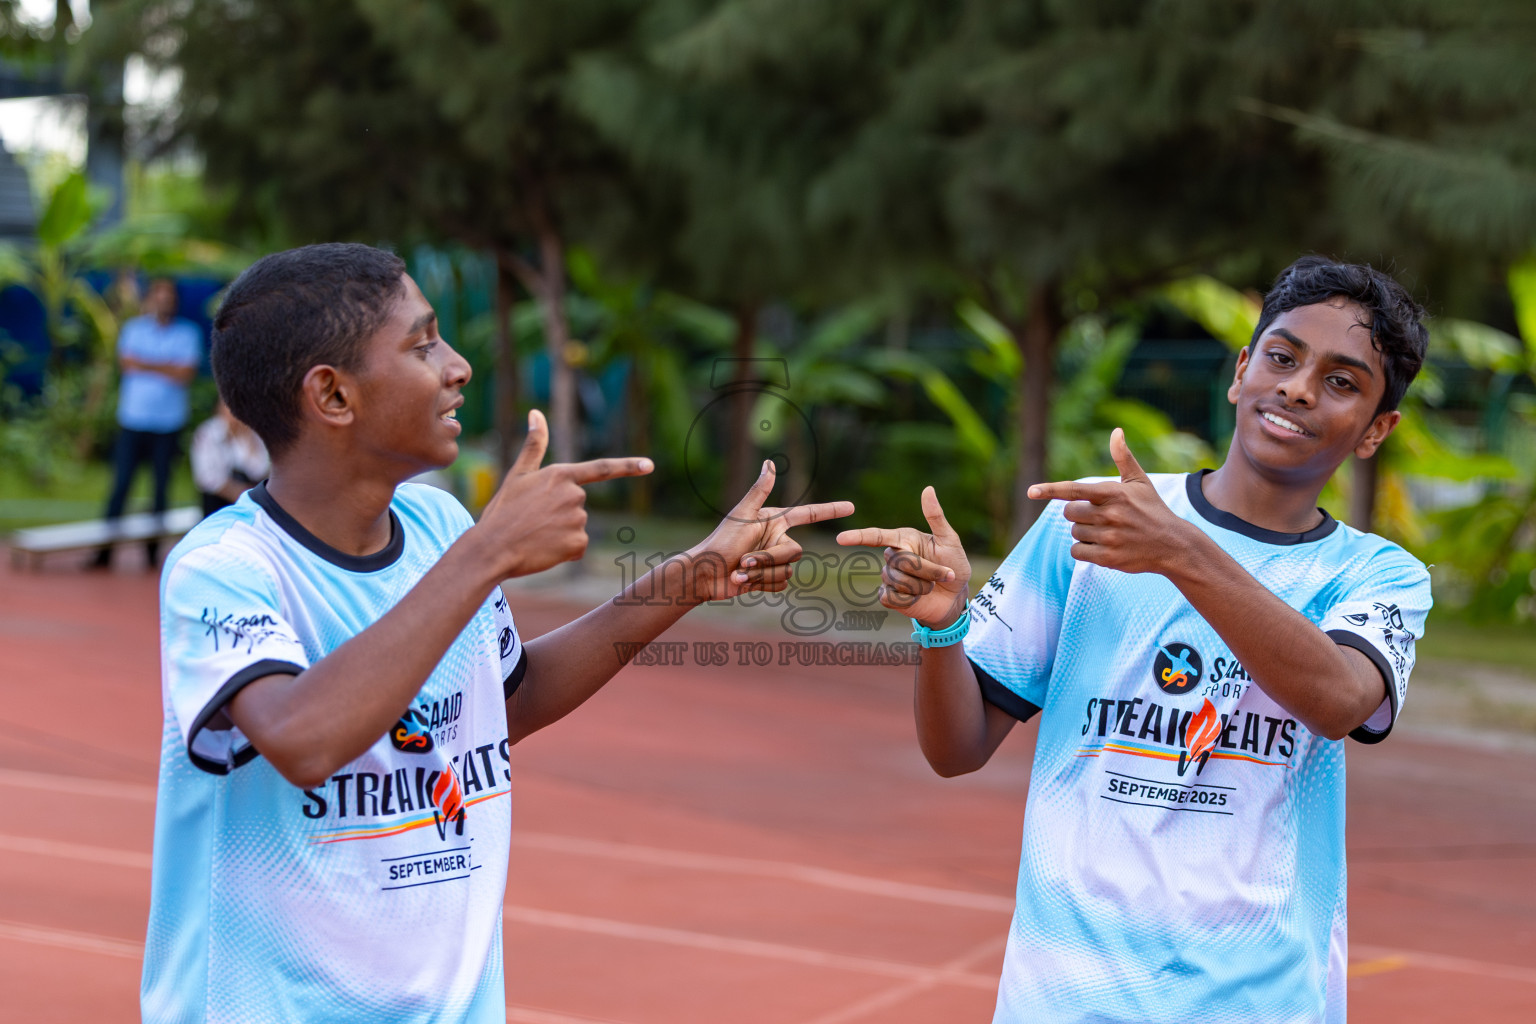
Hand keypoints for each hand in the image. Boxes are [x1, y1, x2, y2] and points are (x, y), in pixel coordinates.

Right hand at [478, 410, 652, 577]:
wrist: (492, 548)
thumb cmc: (502, 511)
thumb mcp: (518, 474)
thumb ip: (535, 445)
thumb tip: (536, 413)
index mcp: (561, 474)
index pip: (602, 469)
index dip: (628, 467)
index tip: (649, 465)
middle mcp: (574, 494)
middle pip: (578, 504)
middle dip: (560, 514)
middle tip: (533, 520)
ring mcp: (577, 519)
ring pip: (577, 527)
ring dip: (560, 533)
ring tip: (535, 534)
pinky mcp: (578, 542)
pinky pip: (577, 547)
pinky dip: (564, 551)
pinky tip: (544, 549)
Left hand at [684, 460, 854, 601]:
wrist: (704, 574)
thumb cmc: (720, 542)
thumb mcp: (741, 514)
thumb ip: (759, 490)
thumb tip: (770, 463)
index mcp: (774, 522)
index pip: (808, 514)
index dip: (829, 510)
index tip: (851, 507)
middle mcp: (776, 540)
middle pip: (795, 553)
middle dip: (768, 560)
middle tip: (743, 561)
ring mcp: (773, 561)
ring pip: (787, 572)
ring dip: (761, 574)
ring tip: (739, 572)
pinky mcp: (768, 580)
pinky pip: (780, 585)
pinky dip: (761, 585)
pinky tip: (743, 582)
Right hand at [835, 486, 970, 627]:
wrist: (956, 597)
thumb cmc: (954, 565)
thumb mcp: (950, 540)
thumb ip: (936, 517)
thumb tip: (928, 489)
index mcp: (904, 539)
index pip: (876, 536)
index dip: (858, 537)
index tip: (841, 538)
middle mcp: (893, 556)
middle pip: (899, 561)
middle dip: (927, 570)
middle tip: (944, 574)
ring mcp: (889, 577)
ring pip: (897, 581)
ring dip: (921, 586)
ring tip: (931, 586)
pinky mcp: (890, 597)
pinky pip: (892, 597)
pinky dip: (910, 599)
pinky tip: (918, 598)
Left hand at [1026, 428, 1193, 573]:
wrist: (1173, 545)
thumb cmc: (1152, 509)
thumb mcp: (1139, 482)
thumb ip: (1123, 458)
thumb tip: (1116, 431)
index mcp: (1113, 493)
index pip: (1075, 489)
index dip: (1050, 490)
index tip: (1031, 491)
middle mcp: (1109, 514)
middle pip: (1069, 513)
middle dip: (1078, 514)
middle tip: (1098, 516)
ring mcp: (1108, 537)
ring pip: (1074, 533)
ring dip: (1084, 532)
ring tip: (1108, 532)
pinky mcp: (1107, 558)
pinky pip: (1077, 552)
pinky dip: (1084, 550)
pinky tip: (1103, 547)